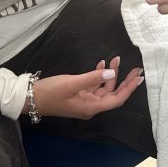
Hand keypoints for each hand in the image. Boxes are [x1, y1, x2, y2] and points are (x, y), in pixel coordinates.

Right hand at [27, 56, 143, 119]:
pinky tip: (101, 64)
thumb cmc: (50, 92)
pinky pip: (93, 86)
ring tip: (114, 58)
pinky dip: (98, 76)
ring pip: (103, 88)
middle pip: (112, 94)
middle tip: (136, 68)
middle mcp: (90, 107)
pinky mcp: (78, 95)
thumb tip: (112, 73)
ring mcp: (84, 101)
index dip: (129, 89)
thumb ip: (92, 78)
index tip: (139, 77)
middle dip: (124, 80)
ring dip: (110, 74)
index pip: (116, 99)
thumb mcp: (71, 83)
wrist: (28, 98)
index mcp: (91, 108)